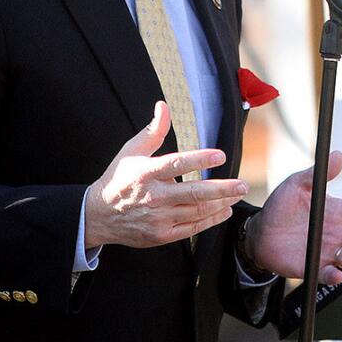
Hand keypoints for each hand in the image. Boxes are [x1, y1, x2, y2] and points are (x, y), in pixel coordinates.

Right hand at [85, 101, 249, 249]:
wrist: (98, 216)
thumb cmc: (119, 179)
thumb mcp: (131, 151)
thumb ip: (153, 130)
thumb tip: (163, 105)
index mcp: (146, 173)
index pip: (176, 164)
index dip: (200, 160)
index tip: (220, 155)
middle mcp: (154, 197)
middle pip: (193, 193)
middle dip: (222, 189)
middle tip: (242, 184)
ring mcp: (158, 219)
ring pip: (196, 212)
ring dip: (220, 203)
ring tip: (237, 194)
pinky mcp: (161, 235)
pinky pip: (192, 229)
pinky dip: (210, 220)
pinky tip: (224, 210)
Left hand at [243, 151, 341, 285]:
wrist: (261, 232)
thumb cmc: (282, 206)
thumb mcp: (298, 184)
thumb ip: (319, 174)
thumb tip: (337, 155)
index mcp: (336, 211)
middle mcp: (336, 232)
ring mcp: (327, 250)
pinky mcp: (314, 266)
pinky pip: (327, 273)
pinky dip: (334, 275)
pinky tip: (338, 274)